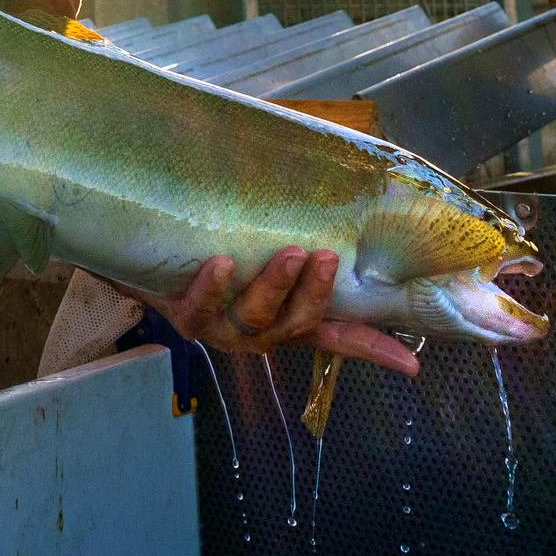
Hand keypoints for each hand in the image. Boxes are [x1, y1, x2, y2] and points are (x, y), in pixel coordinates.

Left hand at [151, 249, 419, 375]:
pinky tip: (221, 264)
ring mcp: (222, 329)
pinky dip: (213, 287)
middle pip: (299, 324)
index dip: (374, 349)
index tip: (411, 363)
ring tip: (290, 253)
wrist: (145, 257)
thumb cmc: (218, 245)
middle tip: (325, 257)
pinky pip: (201, 310)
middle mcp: (259, 331)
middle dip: (315, 293)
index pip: (340, 337)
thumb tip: (348, 191)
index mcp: (288, 319)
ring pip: (256, 319)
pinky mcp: (185, 318)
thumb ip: (303, 228)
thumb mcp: (264, 241)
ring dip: (275, 285)